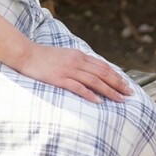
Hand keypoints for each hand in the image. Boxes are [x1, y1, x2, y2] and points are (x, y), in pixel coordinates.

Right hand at [15, 42, 134, 103]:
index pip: (103, 66)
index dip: (117, 76)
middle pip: (103, 73)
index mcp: (79, 55)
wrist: (25, 54)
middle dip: (118, 84)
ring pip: (95, 81)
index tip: (126, 85)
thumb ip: (78, 61)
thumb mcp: (65, 55)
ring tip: (120, 100)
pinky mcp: (59, 79)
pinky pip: (78, 87)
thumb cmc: (44, 57)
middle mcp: (76, 61)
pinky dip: (90, 94)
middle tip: (130, 94)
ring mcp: (68, 70)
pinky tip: (99, 101)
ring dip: (110, 91)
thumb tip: (91, 71)